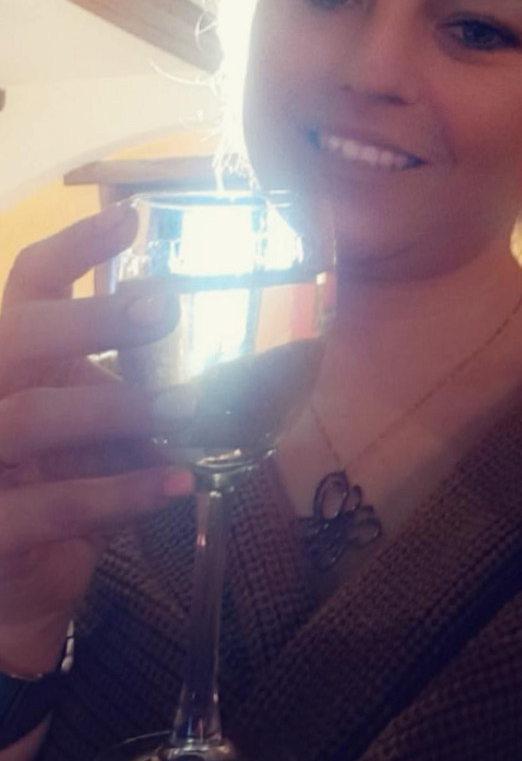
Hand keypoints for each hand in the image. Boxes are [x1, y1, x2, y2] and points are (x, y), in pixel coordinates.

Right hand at [0, 202, 193, 676]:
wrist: (13, 588)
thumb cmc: (55, 479)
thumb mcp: (86, 417)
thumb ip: (124, 380)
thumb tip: (215, 342)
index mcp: (8, 355)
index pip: (28, 282)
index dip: (74, 248)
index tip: (131, 218)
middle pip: (15, 338)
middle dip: (87, 320)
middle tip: (164, 307)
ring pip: (31, 417)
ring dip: (115, 409)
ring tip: (186, 405)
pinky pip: (52, 505)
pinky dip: (120, 493)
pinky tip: (177, 482)